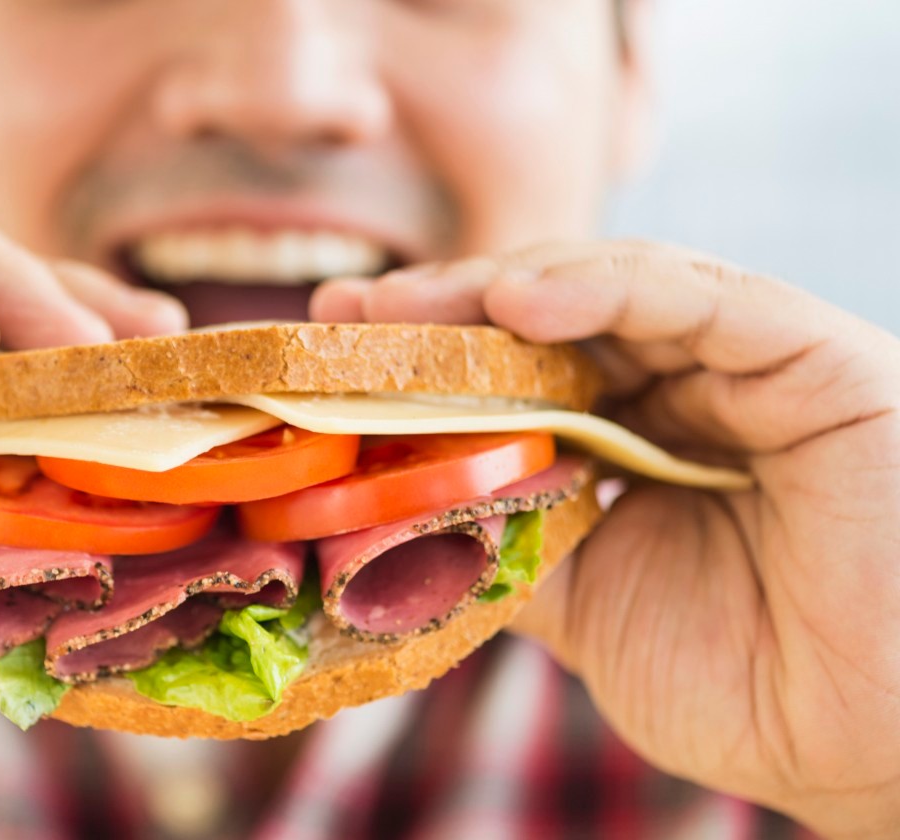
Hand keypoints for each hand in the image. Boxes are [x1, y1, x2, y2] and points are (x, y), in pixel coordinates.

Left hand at [313, 242, 899, 837]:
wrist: (873, 745)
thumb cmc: (752, 685)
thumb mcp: (584, 608)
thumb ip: (505, 541)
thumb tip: (395, 509)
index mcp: (633, 444)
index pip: (516, 375)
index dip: (425, 363)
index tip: (331, 358)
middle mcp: (684, 392)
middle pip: (548, 321)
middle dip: (441, 313)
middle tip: (347, 314)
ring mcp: (744, 368)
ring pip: (609, 290)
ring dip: (497, 289)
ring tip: (404, 306)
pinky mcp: (809, 355)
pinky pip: (700, 296)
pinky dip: (608, 285)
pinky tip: (519, 296)